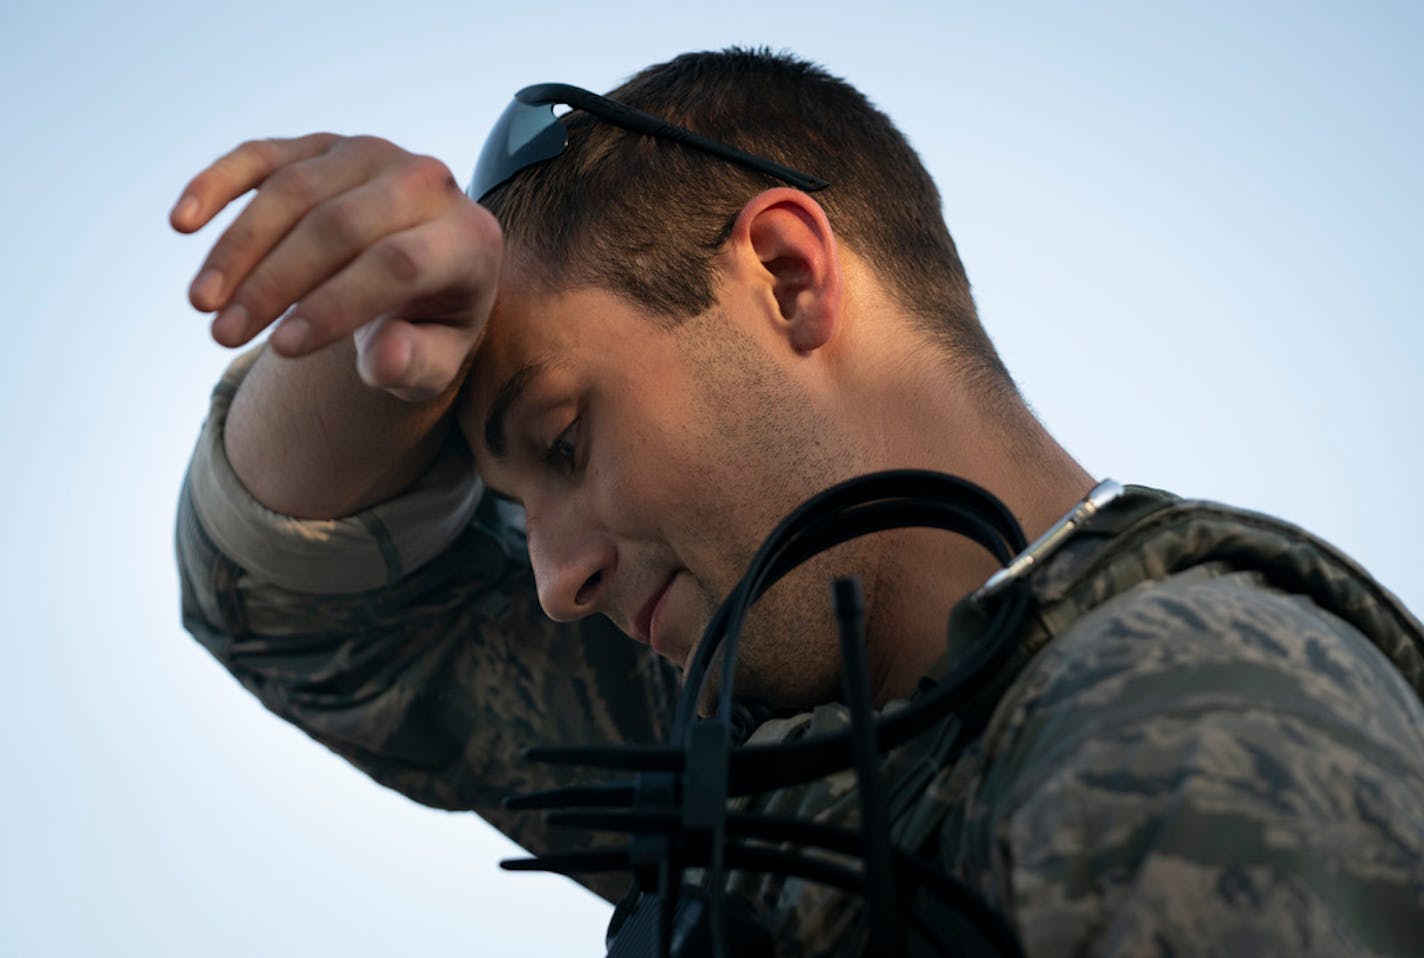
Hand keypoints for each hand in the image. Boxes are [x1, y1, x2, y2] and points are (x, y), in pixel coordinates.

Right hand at [172, 134, 502, 401]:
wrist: (429, 274)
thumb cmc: (430, 328)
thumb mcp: (436, 362)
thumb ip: (416, 364)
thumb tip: (385, 360)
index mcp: (469, 239)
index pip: (397, 265)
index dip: (335, 306)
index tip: (280, 351)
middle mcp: (429, 182)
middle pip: (338, 226)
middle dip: (273, 283)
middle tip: (222, 336)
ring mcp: (373, 154)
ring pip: (292, 191)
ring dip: (238, 249)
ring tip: (203, 306)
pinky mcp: (324, 146)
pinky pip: (262, 156)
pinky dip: (218, 183)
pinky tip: (181, 223)